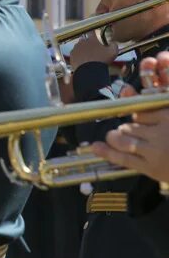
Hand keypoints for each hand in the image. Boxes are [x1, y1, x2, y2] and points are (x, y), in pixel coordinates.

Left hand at [67, 32, 118, 69]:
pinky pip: (74, 53)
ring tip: (87, 56)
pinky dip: (78, 56)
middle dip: (87, 43)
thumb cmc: (102, 61)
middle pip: (84, 40)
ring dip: (82, 49)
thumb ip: (114, 45)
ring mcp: (76, 48)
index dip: (93, 34)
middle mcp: (82, 42)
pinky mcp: (71, 55)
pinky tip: (82, 60)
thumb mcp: (113, 52)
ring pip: (79, 46)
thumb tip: (113, 42)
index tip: (94, 36)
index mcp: (92, 39)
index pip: (92, 32)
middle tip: (92, 50)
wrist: (89, 71)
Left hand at [88, 53, 168, 181]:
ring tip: (113, 137)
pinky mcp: (152, 168)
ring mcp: (156, 151)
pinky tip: (96, 148)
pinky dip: (108, 152)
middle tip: (123, 131)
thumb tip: (124, 89)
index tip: (138, 122)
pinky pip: (124, 159)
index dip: (136, 118)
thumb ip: (151, 106)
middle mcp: (163, 133)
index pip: (140, 113)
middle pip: (130, 126)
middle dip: (124, 129)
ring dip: (114, 138)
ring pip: (123, 140)